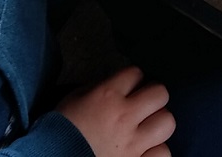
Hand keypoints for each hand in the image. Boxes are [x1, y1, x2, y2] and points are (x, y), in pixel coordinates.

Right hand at [57, 66, 174, 156]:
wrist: (53, 156)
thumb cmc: (61, 128)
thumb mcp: (75, 98)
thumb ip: (98, 87)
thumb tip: (118, 85)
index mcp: (108, 95)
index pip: (136, 73)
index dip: (133, 79)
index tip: (129, 86)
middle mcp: (125, 116)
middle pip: (160, 93)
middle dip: (153, 96)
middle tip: (144, 104)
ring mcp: (133, 143)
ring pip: (167, 123)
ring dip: (158, 123)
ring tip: (148, 127)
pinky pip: (164, 153)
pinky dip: (157, 150)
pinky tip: (147, 149)